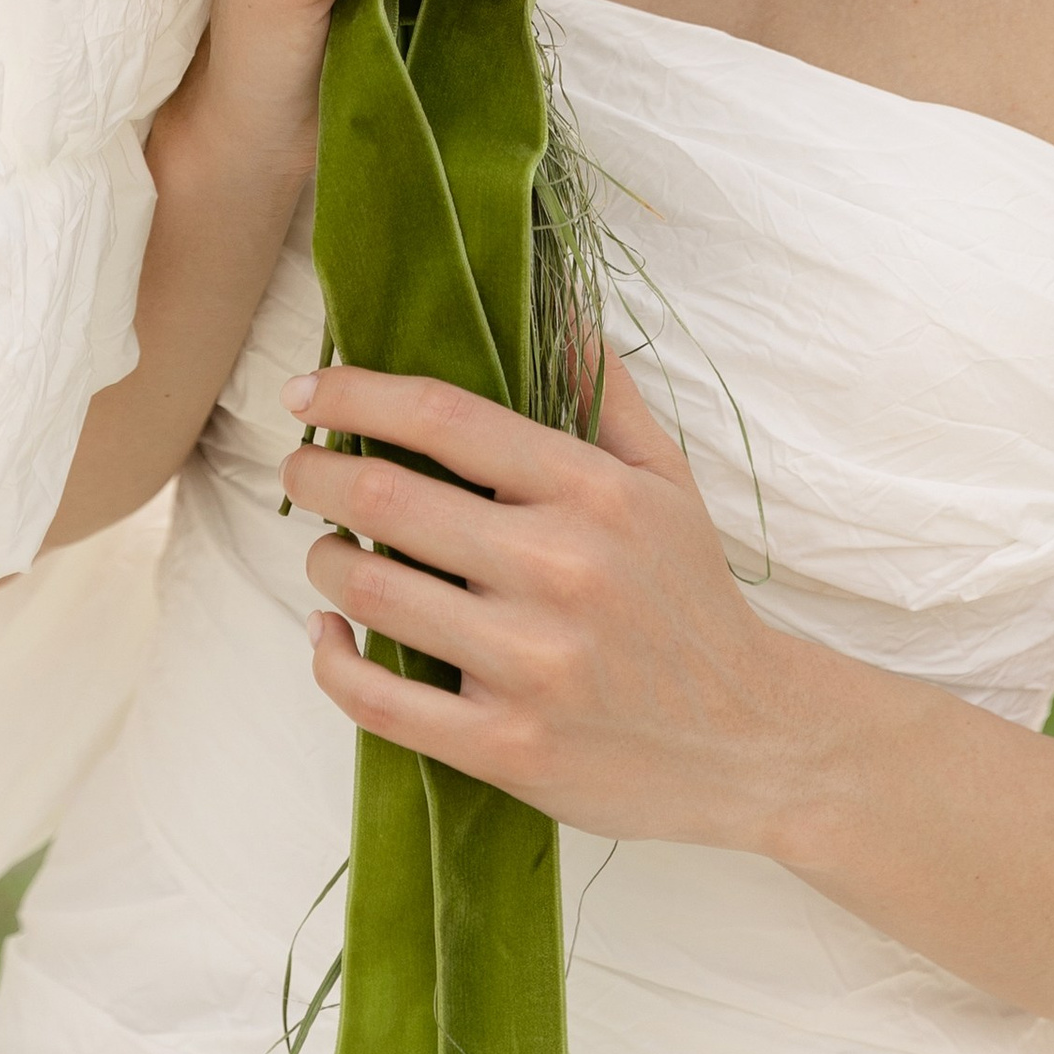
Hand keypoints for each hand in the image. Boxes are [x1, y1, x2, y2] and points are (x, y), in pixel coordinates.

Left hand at [283, 350, 819, 848]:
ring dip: (323, 561)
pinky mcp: (508, 744)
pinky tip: (327, 633)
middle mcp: (559, 568)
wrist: (750, 739)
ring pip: (372, 591)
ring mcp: (531, 662)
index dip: (355, 394)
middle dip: (317, 473)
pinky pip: (379, 700)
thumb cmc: (691, 597)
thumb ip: (605, 391)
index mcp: (592, 491)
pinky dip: (330, 659)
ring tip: (327, 550)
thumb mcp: (665, 479)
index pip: (445, 417)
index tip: (304, 390)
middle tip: (303, 469)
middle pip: (387, 498)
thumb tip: (555, 308)